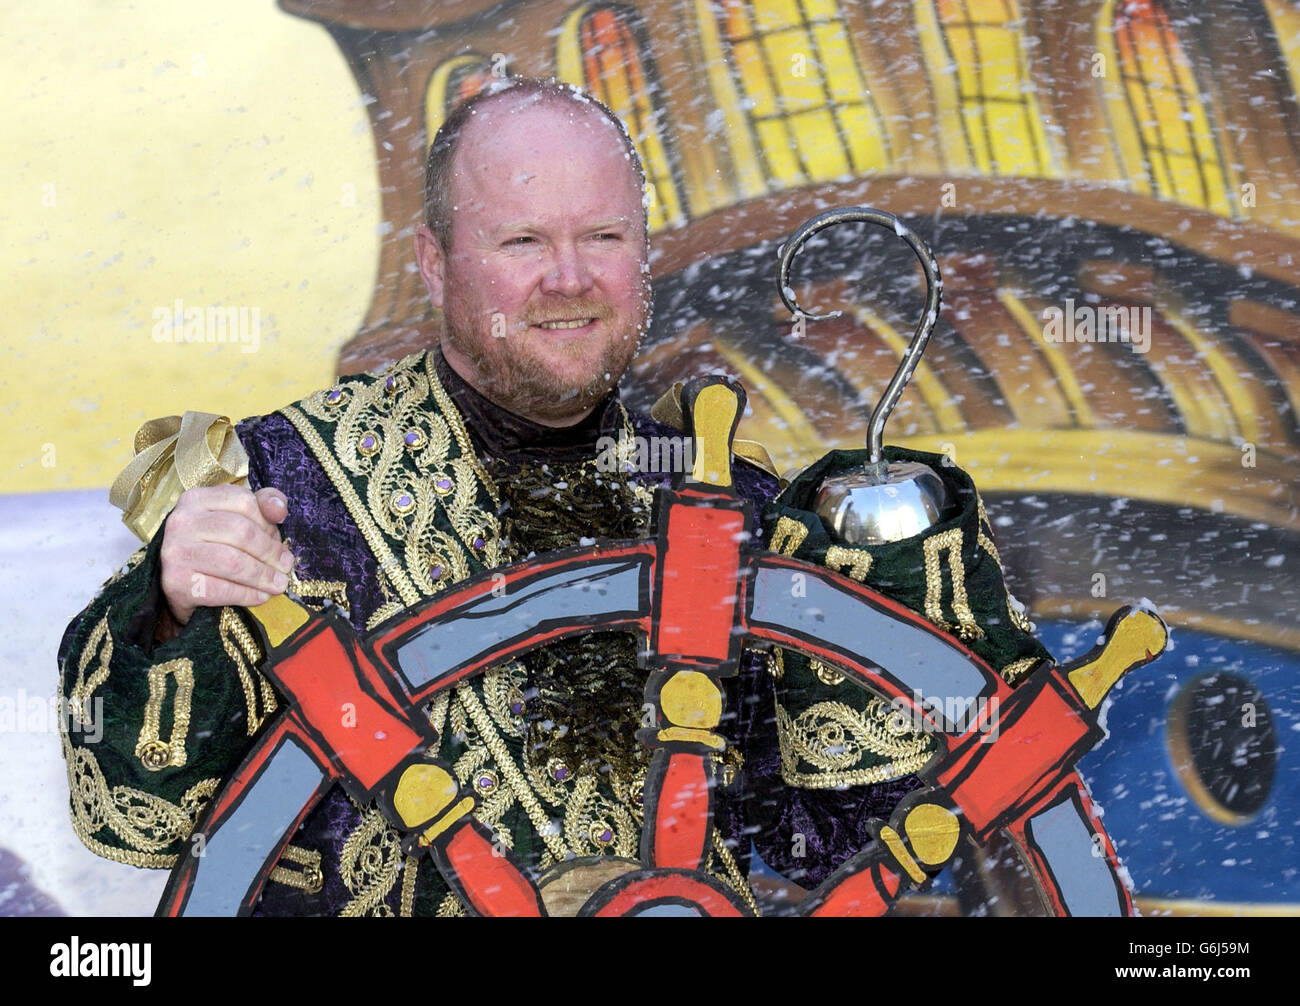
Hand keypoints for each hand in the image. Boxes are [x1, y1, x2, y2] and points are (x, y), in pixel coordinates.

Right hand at [159, 485, 294, 626]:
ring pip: (233, 562)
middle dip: (271, 552)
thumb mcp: (235, 518)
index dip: (269, 523)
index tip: (280, 540)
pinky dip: (246, 595)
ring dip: (262, 576)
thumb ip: (261, 505)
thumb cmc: (214, 546)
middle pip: (241, 532)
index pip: (244, 503)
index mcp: (197, 499)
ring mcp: (175, 552)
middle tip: (286, 567)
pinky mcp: (175, 582)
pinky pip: (220, 589)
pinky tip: (260, 597)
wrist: (180, 584)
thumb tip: (280, 510)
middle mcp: (182, 521)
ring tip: (278, 584)